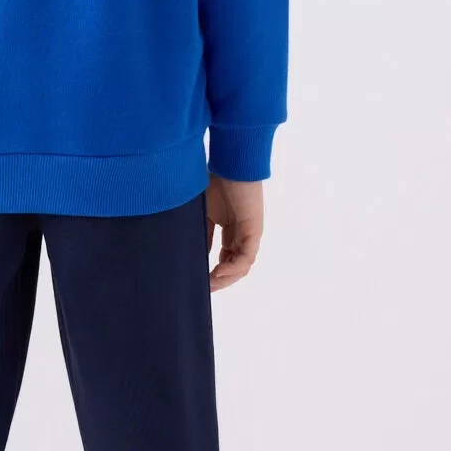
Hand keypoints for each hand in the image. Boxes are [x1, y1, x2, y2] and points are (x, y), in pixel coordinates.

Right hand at [206, 175, 263, 291]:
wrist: (231, 162)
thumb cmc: (216, 179)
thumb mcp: (203, 211)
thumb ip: (202, 231)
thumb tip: (196, 253)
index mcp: (231, 228)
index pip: (226, 257)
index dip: (214, 272)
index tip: (199, 282)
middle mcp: (242, 233)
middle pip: (235, 265)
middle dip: (220, 280)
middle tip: (204, 289)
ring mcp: (249, 232)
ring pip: (242, 265)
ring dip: (226, 278)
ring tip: (210, 284)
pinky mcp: (253, 230)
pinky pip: (246, 256)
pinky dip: (233, 268)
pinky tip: (218, 272)